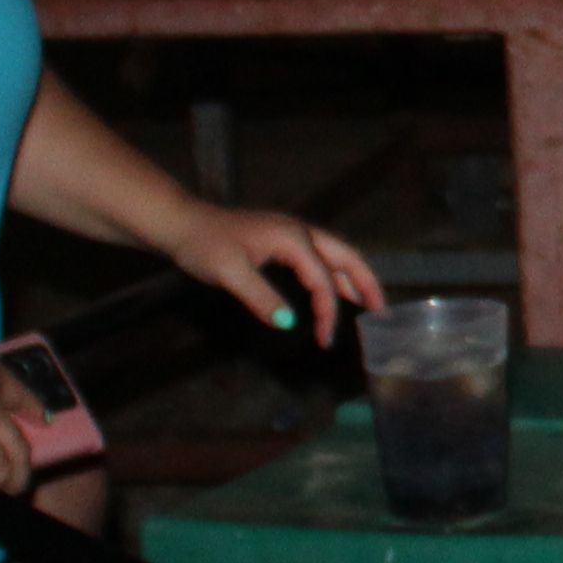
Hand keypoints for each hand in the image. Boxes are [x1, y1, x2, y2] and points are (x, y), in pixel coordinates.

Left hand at [157, 204, 382, 335]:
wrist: (182, 223)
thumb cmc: (203, 245)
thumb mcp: (228, 273)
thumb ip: (260, 297)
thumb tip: (289, 323)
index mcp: (292, 238)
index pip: (322, 279)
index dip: (328, 311)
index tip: (324, 340)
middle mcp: (300, 232)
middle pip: (346, 256)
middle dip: (366, 283)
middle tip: (381, 311)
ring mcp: (292, 233)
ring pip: (335, 254)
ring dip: (353, 277)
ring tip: (368, 303)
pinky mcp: (282, 239)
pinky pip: (319, 257)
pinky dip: (334, 274)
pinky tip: (334, 288)